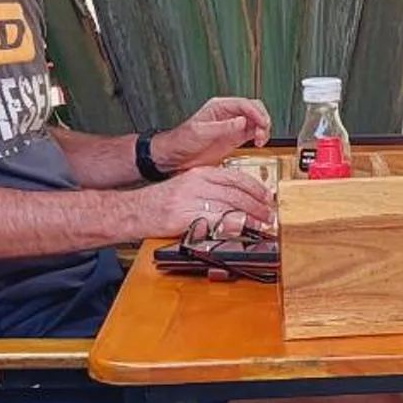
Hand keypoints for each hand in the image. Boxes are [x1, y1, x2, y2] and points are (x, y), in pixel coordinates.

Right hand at [127, 166, 276, 241]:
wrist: (133, 210)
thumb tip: (238, 203)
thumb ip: (212, 192)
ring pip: (228, 206)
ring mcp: (189, 199)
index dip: (255, 189)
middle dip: (257, 206)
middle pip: (236, 193)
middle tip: (268, 216)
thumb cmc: (160, 202)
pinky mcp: (182, 217)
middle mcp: (196, 183)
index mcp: (199, 173)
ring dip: (249, 218)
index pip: (235, 177)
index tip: (267, 199)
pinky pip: (211, 221)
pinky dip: (229, 225)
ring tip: (260, 225)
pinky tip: (240, 229)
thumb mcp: (189, 187)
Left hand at [152, 96, 271, 171]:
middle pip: (254, 110)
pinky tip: (258, 143)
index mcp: (219, 107)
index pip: (244, 104)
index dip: (256, 113)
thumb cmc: (182, 141)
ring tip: (259, 140)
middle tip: (262, 133)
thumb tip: (242, 121)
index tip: (262, 123)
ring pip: (256, 121)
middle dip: (262, 120)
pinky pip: (253, 133)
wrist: (174, 156)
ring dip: (262, 129)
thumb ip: (223, 127)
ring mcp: (232, 126)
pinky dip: (260, 137)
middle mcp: (228, 114)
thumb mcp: (201, 133)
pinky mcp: (235, 138)